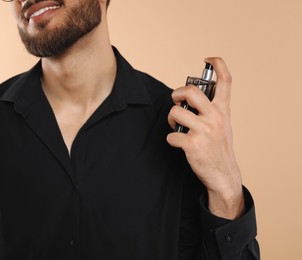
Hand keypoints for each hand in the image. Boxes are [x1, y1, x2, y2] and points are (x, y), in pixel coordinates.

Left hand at [167, 57, 243, 218]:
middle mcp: (215, 117)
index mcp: (223, 110)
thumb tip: (189, 98)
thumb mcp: (223, 125)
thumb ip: (211, 110)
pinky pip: (171, 135)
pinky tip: (179, 144)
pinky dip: (171, 139)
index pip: (226, 80)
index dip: (218, 64)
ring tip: (176, 126)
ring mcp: (204, 130)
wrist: (223, 174)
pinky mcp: (193, 144)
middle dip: (177, 93)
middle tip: (176, 101)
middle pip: (191, 91)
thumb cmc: (219, 148)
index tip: (209, 58)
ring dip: (171, 119)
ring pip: (176, 112)